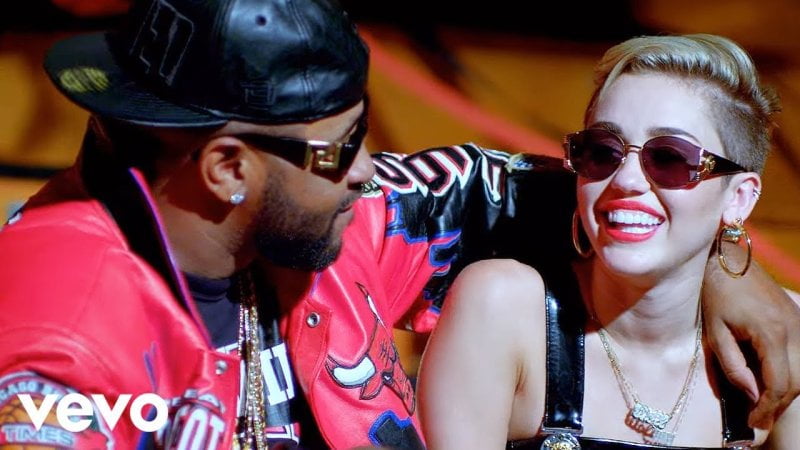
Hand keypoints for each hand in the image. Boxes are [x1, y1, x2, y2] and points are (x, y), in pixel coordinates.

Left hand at [703, 243, 799, 428]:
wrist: (730, 259)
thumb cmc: (716, 294)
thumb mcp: (715, 333)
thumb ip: (734, 366)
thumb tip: (751, 395)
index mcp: (771, 333)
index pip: (779, 383)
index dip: (767, 408)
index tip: (753, 422)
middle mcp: (794, 330)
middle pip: (798, 382)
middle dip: (778, 405)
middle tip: (756, 419)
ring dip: (786, 391)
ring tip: (760, 404)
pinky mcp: (799, 320)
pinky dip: (790, 374)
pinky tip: (769, 381)